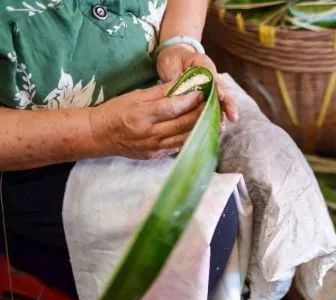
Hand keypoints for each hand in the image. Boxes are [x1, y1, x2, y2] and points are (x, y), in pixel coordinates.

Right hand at [89, 84, 204, 158]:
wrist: (98, 135)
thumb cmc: (115, 111)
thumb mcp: (135, 96)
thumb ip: (160, 91)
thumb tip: (182, 82)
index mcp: (142, 115)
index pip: (173, 108)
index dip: (190, 100)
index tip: (202, 92)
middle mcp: (149, 134)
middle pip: (183, 124)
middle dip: (200, 113)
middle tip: (212, 104)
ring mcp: (153, 147)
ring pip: (184, 138)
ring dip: (200, 128)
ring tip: (212, 117)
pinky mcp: (154, 156)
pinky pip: (177, 147)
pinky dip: (190, 139)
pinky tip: (199, 131)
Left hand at [157, 45, 238, 122]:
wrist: (174, 59)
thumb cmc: (173, 60)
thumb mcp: (171, 64)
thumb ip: (176, 78)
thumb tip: (179, 92)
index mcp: (204, 64)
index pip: (213, 75)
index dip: (217, 86)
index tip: (219, 95)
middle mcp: (212, 77)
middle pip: (223, 91)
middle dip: (228, 105)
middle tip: (233, 117)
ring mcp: (211, 88)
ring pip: (221, 102)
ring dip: (222, 115)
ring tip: (222, 128)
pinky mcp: (207, 98)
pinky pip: (213, 108)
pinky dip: (214, 119)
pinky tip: (215, 130)